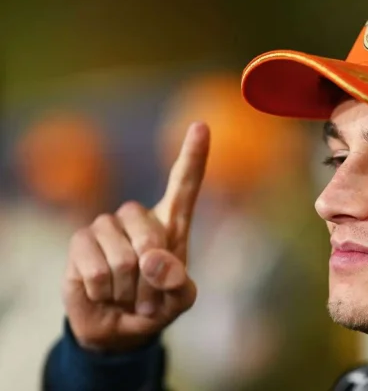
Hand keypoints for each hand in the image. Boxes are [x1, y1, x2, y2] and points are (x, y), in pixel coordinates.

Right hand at [63, 122, 209, 351]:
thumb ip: (178, 284)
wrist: (118, 328)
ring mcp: (106, 227)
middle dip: (151, 272)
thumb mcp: (179, 300)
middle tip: (149, 294)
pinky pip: (96, 269)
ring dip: (128, 287)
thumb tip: (154, 259)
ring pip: (121, 255)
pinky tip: (104, 293)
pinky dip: (104, 291)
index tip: (200, 126)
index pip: (184, 184)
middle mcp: (137, 218)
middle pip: (150, 232)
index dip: (192, 156)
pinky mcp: (80, 243)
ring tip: (127, 294)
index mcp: (171, 224)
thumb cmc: (156, 304)